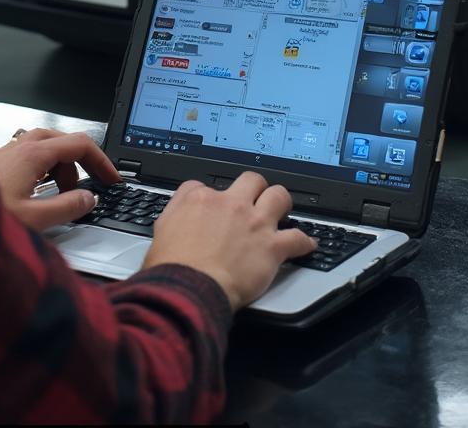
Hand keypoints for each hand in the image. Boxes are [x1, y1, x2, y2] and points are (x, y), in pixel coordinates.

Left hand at [0, 128, 119, 231]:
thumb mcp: (34, 220)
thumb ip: (67, 208)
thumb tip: (88, 198)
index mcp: (32, 155)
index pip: (79, 144)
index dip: (101, 161)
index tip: (111, 179)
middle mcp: (16, 148)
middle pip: (60, 141)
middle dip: (77, 165)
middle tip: (84, 190)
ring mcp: (2, 154)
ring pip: (40, 147)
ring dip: (57, 168)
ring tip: (58, 198)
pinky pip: (23, 158)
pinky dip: (38, 171)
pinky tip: (33, 195)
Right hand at [143, 172, 316, 309]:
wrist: (189, 287)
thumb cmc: (173, 267)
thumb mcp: (161, 229)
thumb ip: (174, 213)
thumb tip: (179, 211)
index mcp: (200, 198)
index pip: (210, 184)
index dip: (214, 196)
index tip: (217, 207)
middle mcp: (230, 204)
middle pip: (251, 180)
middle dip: (256, 187)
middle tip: (256, 199)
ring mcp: (253, 223)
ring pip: (279, 196)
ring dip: (282, 203)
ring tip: (283, 210)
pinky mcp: (271, 246)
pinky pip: (297, 238)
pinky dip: (305, 242)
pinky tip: (307, 244)